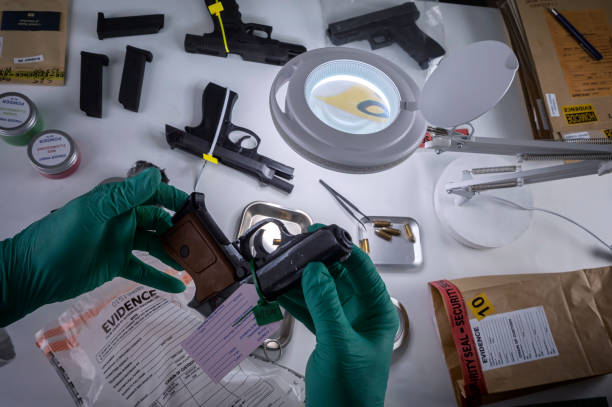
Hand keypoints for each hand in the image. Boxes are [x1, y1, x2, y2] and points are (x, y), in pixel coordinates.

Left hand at [0, 168, 187, 325]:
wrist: (32, 274)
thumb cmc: (59, 238)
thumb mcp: (93, 212)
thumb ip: (124, 196)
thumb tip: (153, 176)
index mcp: (116, 203)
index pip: (151, 195)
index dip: (172, 199)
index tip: (192, 208)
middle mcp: (122, 220)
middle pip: (158, 221)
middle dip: (178, 228)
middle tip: (198, 239)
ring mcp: (120, 243)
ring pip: (155, 245)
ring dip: (173, 252)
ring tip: (194, 262)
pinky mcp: (117, 265)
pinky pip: (144, 270)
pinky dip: (160, 277)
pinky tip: (177, 286)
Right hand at [279, 227, 397, 406]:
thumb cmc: (351, 394)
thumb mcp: (339, 344)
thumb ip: (326, 305)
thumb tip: (316, 270)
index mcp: (376, 312)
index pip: (362, 269)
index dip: (342, 248)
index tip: (321, 234)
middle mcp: (361, 313)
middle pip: (338, 276)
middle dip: (316, 262)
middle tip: (295, 248)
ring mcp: (343, 323)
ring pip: (320, 291)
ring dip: (301, 280)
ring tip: (281, 265)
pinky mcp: (326, 334)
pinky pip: (310, 309)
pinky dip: (294, 299)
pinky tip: (279, 289)